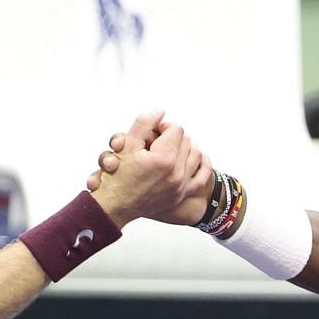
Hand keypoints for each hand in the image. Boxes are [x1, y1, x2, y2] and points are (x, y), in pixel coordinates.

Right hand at [87, 117, 213, 225]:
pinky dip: (203, 166)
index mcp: (163, 158)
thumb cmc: (117, 178)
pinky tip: (200, 158)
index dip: (163, 126)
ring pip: (196, 155)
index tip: (153, 131)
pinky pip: (202, 178)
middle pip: (186, 140)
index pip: (175, 129)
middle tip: (158, 141)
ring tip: (173, 148)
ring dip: (186, 148)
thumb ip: (144, 123)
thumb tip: (160, 112)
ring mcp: (180, 186)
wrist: (115, 206)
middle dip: (172, 137)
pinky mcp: (181, 195)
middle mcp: (176, 173)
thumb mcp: (126, 144)